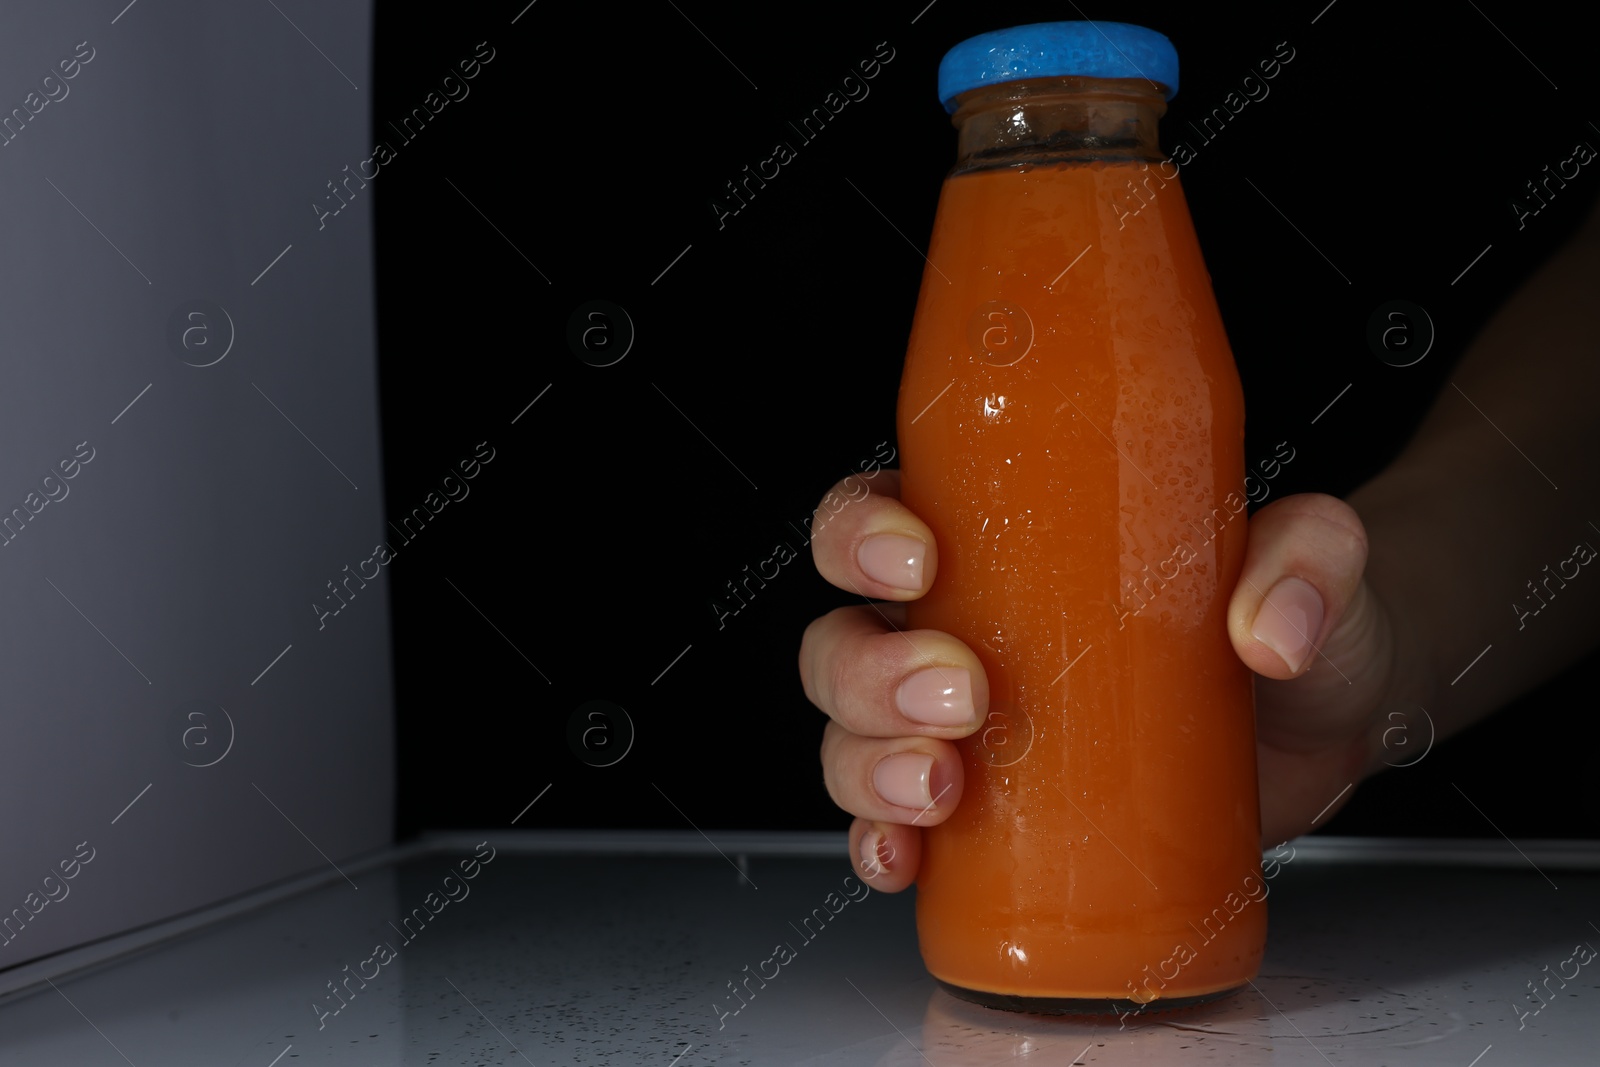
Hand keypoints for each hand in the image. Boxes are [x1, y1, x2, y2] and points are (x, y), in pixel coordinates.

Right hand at [799, 471, 1417, 891]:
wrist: (1324, 732)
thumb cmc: (1292, 624)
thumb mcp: (1316, 562)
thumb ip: (1310, 559)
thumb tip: (1268, 629)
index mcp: (998, 537)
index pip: (879, 516)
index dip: (860, 535)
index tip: (919, 561)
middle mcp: (958, 626)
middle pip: (845, 636)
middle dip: (872, 672)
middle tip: (963, 696)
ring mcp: (964, 726)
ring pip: (853, 733)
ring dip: (868, 764)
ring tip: (942, 788)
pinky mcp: (988, 813)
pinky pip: (891, 826)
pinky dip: (878, 843)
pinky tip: (905, 856)